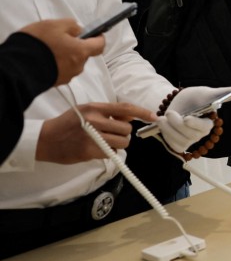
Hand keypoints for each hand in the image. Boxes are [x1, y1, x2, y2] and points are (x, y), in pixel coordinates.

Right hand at [19, 18, 105, 85]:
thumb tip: (79, 30)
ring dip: (66, 55)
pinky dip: (57, 63)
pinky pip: (61, 70)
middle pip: (83, 54)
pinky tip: (44, 58)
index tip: (95, 33)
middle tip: (61, 38)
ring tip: (49, 48)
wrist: (19, 67)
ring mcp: (67, 76)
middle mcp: (78, 66)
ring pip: (72, 63)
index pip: (100, 45)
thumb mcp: (54, 25)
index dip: (99, 38)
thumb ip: (71, 25)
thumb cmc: (39, 44)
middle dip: (76, 46)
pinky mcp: (56, 82)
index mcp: (81, 51)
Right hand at [37, 102, 154, 163]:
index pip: (125, 108)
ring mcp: (93, 136)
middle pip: (126, 128)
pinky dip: (109, 153)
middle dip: (123, 133)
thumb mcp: (87, 111)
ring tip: (105, 142)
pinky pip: (112, 153)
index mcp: (95, 108)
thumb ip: (109, 113)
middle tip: (111, 134)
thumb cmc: (68, 124)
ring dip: (118, 144)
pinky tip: (97, 149)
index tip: (155, 117)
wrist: (45, 139)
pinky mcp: (90, 151)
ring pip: (122, 142)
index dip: (142, 112)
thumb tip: (132, 115)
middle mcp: (95, 120)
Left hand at [158, 86, 230, 152]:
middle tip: (169, 112)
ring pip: (180, 140)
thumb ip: (220, 93)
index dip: (195, 124)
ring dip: (168, 129)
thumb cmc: (193, 98)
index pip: (204, 127)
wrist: (177, 103)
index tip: (187, 118)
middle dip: (177, 123)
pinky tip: (162, 124)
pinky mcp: (179, 144)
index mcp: (208, 122)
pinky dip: (165, 134)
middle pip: (190, 135)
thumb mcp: (205, 93)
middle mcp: (200, 134)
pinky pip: (173, 144)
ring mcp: (190, 140)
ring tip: (162, 118)